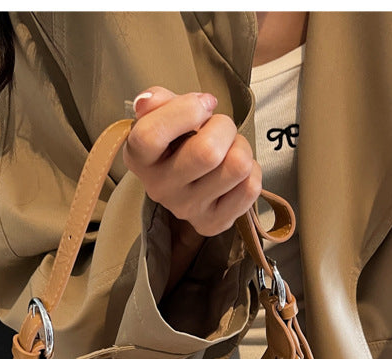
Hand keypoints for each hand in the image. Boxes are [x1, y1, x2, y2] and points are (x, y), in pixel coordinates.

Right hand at [123, 86, 261, 294]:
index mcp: (139, 159)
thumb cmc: (176, 141)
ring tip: (229, 150)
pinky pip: (250, 188)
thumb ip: (156, 101)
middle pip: (208, 152)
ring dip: (241, 149)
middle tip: (220, 130)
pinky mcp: (213, 223)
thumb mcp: (161, 115)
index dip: (185, 111)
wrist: (186, 180)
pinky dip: (252, 172)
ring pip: (237, 166)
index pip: (152, 135)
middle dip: (224, 128)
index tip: (204, 104)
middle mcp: (159, 189)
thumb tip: (150, 101)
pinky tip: (236, 173)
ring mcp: (187, 210)